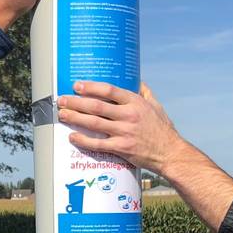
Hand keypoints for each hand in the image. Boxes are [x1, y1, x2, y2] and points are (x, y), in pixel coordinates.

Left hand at [57, 82, 190, 175]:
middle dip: (76, 102)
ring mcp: (124, 132)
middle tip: (62, 100)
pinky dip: (83, 140)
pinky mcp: (121, 148)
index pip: (109, 90)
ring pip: (94, 123)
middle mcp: (128, 115)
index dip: (91, 87)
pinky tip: (73, 137)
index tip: (77, 85)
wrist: (170, 153)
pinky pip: (98, 144)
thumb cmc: (163, 130)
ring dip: (75, 118)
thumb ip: (145, 92)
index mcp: (135, 102)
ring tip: (62, 114)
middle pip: (96, 106)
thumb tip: (137, 79)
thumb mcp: (156, 106)